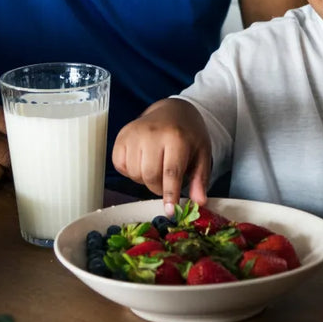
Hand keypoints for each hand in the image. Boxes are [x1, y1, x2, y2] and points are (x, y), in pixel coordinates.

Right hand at [112, 99, 211, 215]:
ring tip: (155, 166)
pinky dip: (130, 170)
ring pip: (134, 173)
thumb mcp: (202, 154)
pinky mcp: (121, 136)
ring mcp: (134, 133)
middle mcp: (152, 133)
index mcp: (176, 137)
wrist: (172, 110)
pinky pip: (120, 166)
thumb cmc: (188, 135)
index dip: (169, 194)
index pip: (171, 172)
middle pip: (150, 176)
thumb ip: (200, 179)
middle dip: (158, 187)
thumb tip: (198, 202)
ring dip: (144, 178)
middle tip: (166, 182)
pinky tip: (141, 160)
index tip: (170, 211)